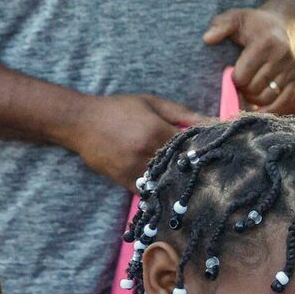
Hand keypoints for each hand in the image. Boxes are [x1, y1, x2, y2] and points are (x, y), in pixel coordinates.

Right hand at [70, 93, 205, 188]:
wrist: (81, 121)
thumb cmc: (118, 108)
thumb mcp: (151, 103)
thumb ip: (182, 113)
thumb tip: (211, 121)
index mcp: (156, 130)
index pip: (190, 147)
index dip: (203, 151)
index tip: (213, 153)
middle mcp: (146, 152)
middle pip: (179, 166)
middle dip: (193, 168)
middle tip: (208, 171)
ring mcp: (134, 168)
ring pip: (165, 181)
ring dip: (177, 181)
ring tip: (190, 180)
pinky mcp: (123, 180)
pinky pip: (148, 190)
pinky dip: (158, 189)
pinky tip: (167, 187)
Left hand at [202, 8, 294, 112]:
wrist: (283, 23)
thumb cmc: (254, 23)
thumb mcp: (235, 17)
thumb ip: (219, 25)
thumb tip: (207, 39)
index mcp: (265, 43)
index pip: (243, 76)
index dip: (233, 79)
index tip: (232, 73)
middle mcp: (282, 56)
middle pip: (254, 89)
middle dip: (243, 89)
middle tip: (241, 82)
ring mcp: (292, 68)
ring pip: (267, 98)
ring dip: (254, 99)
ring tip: (249, 89)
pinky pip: (284, 102)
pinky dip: (270, 109)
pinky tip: (258, 107)